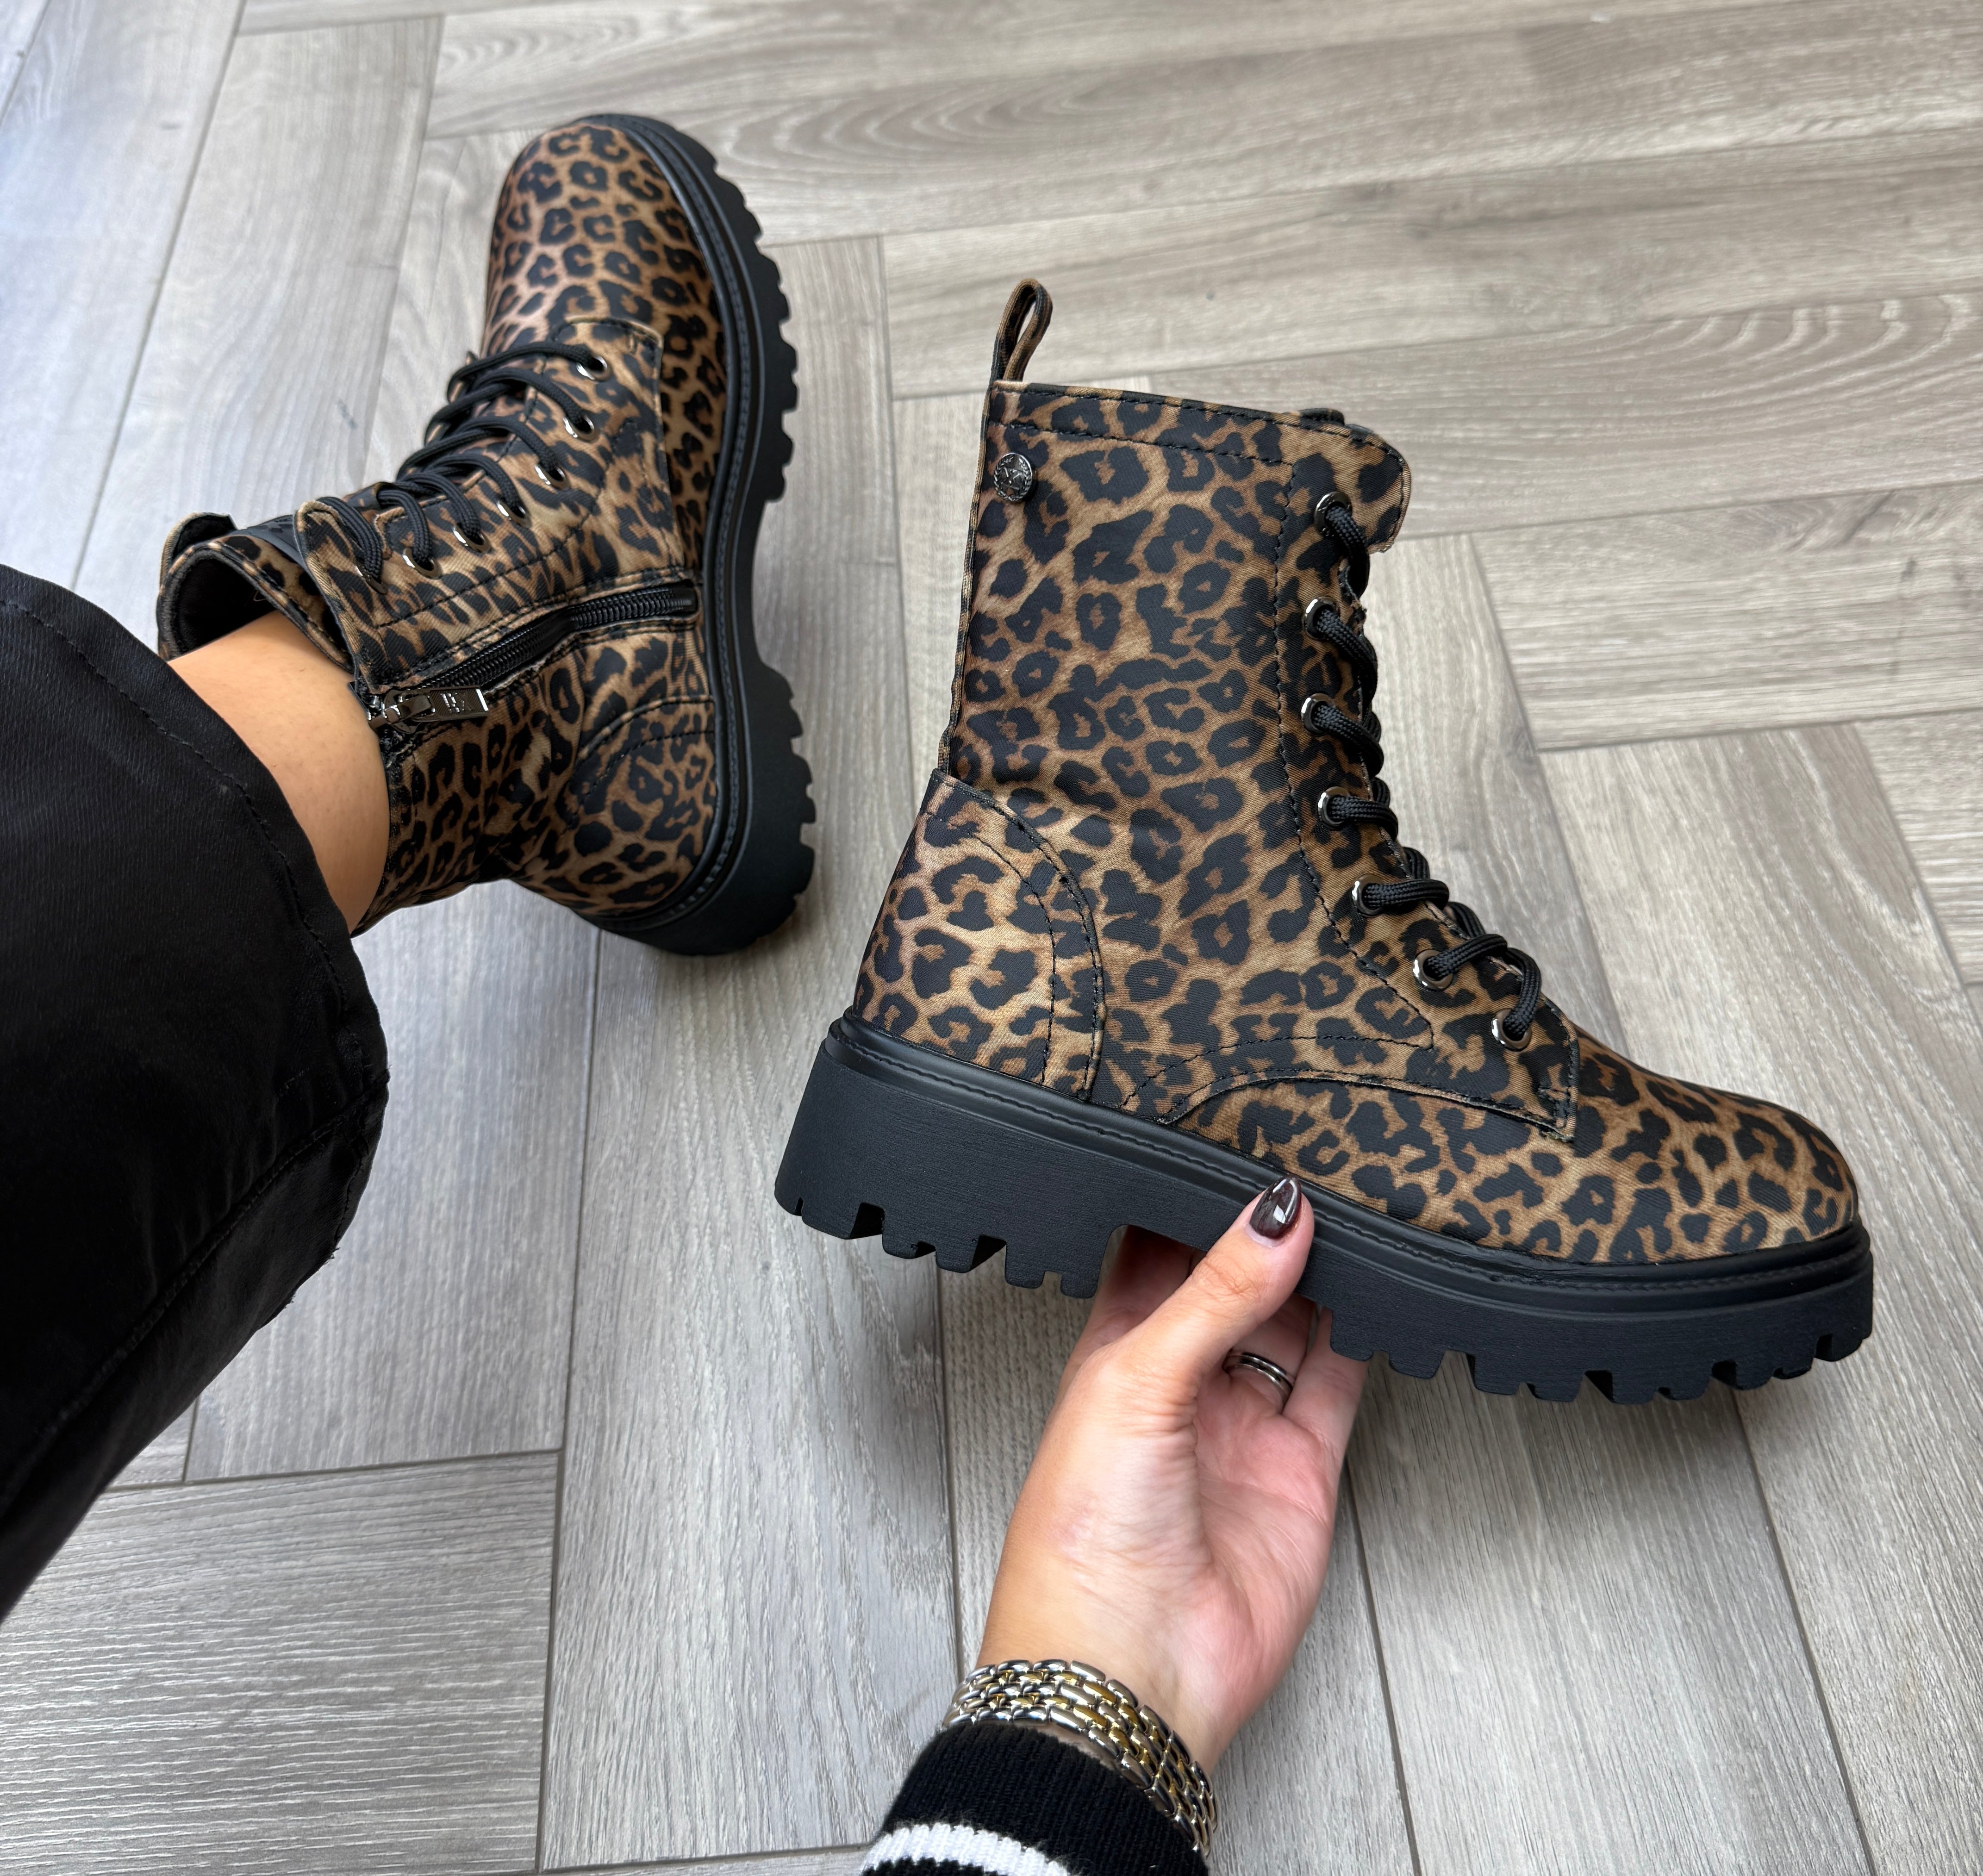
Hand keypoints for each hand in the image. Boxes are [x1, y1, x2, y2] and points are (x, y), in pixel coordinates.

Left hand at [977, 1179, 1365, 1766]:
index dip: (1195, 1202)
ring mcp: (1242, 1427)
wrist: (1130, 1670)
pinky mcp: (1299, 1471)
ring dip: (1320, 1278)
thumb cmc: (1082, 1537)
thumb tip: (1273, 1215)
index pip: (1158, 1254)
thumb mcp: (1135, 1380)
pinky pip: (1336, 1388)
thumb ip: (1212, 1294)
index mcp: (1114, 1352)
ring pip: (1292, 1328)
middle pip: (1234, 1286)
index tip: (1238, 1145)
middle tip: (1312, 1167)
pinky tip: (1378, 1293)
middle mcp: (1180, 1385)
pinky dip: (1361, 1341)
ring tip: (1353, 1211)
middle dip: (1268, 1234)